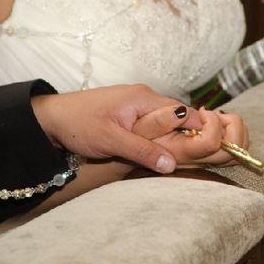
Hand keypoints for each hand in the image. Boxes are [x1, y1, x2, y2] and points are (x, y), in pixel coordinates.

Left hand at [31, 84, 200, 173]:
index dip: (200, 129)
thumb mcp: (111, 140)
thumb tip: (172, 165)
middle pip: (180, 117)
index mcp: (144, 98)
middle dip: (190, 136)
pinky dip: (163, 138)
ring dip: (176, 138)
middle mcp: (146, 98)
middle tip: (200, 157)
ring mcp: (139, 106)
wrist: (51, 118)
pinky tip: (164, 152)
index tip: (212, 148)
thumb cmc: (77, 123)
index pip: (184, 112)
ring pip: (169, 123)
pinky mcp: (132, 115)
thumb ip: (142, 151)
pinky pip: (157, 126)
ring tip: (185, 157)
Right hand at [133, 107, 248, 167]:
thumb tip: (183, 112)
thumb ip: (161, 119)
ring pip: (239, 153)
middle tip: (217, 114)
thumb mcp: (142, 124)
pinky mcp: (208, 159)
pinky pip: (235, 151)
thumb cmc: (136, 136)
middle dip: (233, 126)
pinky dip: (236, 134)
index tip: (203, 111)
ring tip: (218, 118)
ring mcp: (205, 162)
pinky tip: (219, 124)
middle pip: (234, 152)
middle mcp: (197, 162)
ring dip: (237, 130)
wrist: (132, 154)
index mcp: (182, 152)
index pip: (212, 143)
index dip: (213, 123)